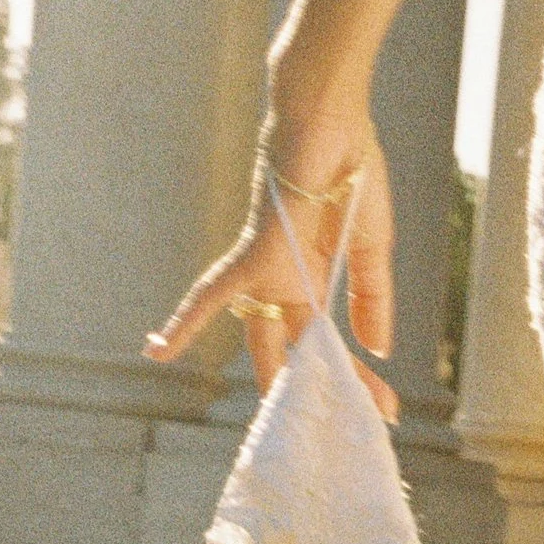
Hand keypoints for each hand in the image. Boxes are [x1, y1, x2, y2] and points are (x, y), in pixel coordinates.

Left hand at [144, 112, 398, 419]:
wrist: (333, 117)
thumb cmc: (352, 166)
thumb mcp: (373, 245)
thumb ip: (372, 298)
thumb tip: (377, 350)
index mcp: (314, 279)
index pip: (329, 343)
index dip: (355, 379)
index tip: (385, 410)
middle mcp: (286, 281)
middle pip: (295, 351)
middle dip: (323, 390)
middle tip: (354, 426)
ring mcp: (269, 270)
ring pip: (265, 339)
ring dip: (280, 380)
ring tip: (288, 426)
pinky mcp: (256, 252)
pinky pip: (214, 290)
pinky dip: (187, 320)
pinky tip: (159, 351)